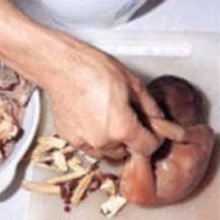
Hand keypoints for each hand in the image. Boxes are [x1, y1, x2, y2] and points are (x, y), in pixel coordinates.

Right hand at [44, 46, 162, 159]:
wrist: (62, 66)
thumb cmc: (93, 69)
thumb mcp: (132, 83)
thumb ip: (149, 106)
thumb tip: (157, 117)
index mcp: (122, 128)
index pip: (147, 148)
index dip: (153, 139)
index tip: (151, 131)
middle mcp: (103, 141)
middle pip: (126, 152)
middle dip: (131, 140)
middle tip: (130, 121)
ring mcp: (84, 142)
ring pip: (107, 153)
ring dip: (113, 143)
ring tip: (111, 121)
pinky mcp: (70, 138)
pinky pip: (88, 147)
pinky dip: (94, 139)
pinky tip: (95, 121)